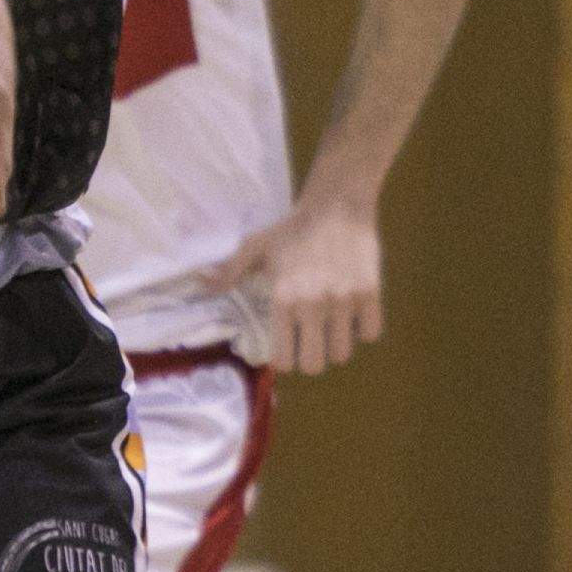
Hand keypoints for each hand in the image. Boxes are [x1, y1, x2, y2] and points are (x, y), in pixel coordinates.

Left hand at [195, 203, 382, 374]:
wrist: (336, 206)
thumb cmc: (291, 230)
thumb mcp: (255, 247)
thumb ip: (230, 272)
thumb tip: (201, 286)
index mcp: (284, 298)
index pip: (284, 360)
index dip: (284, 358)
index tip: (286, 347)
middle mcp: (313, 304)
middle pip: (314, 365)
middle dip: (309, 358)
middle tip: (308, 341)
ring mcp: (344, 301)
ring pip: (342, 354)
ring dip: (335, 344)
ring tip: (328, 325)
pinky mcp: (370, 295)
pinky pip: (370, 334)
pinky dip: (361, 329)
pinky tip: (350, 314)